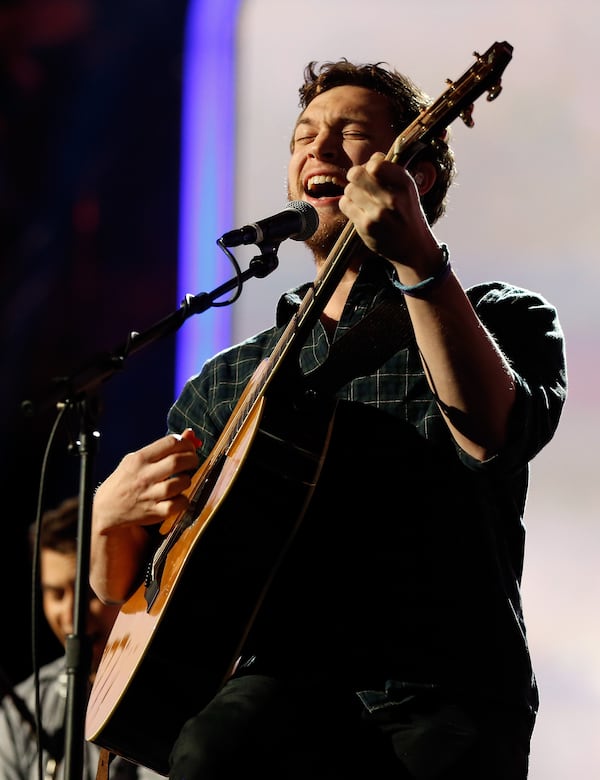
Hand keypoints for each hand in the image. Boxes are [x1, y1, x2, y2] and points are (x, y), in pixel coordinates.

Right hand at [94, 428, 200, 534]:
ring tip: (182, 479)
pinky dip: (184, 499)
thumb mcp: (137, 460)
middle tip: (192, 461)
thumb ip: (163, 448)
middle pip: (177, 461)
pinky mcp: (155, 512)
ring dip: (187, 479)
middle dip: (192, 459)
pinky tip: (178, 496)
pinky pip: (179, 504)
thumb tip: (189, 434)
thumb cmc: (125, 481)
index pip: (170, 442)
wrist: (106, 509)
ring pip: (181, 483)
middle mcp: (144, 476)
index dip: (186, 443)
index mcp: (139, 459)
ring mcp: (149, 495)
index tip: (189, 448)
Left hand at [339, 152, 440, 272]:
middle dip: (355, 176)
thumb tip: (372, 158)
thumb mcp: (407, 189)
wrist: (413, 247)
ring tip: (361, 200)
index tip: (372, 173)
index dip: (369, 165)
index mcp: (405, 184)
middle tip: (359, 183)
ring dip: (351, 192)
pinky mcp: (366, 226)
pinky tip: (357, 210)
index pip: (377, 163)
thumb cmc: (406, 213)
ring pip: (349, 189)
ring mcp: (378, 213)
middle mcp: (392, 198)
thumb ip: (390, 172)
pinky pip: (345, 204)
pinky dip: (348, 205)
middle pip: (357, 173)